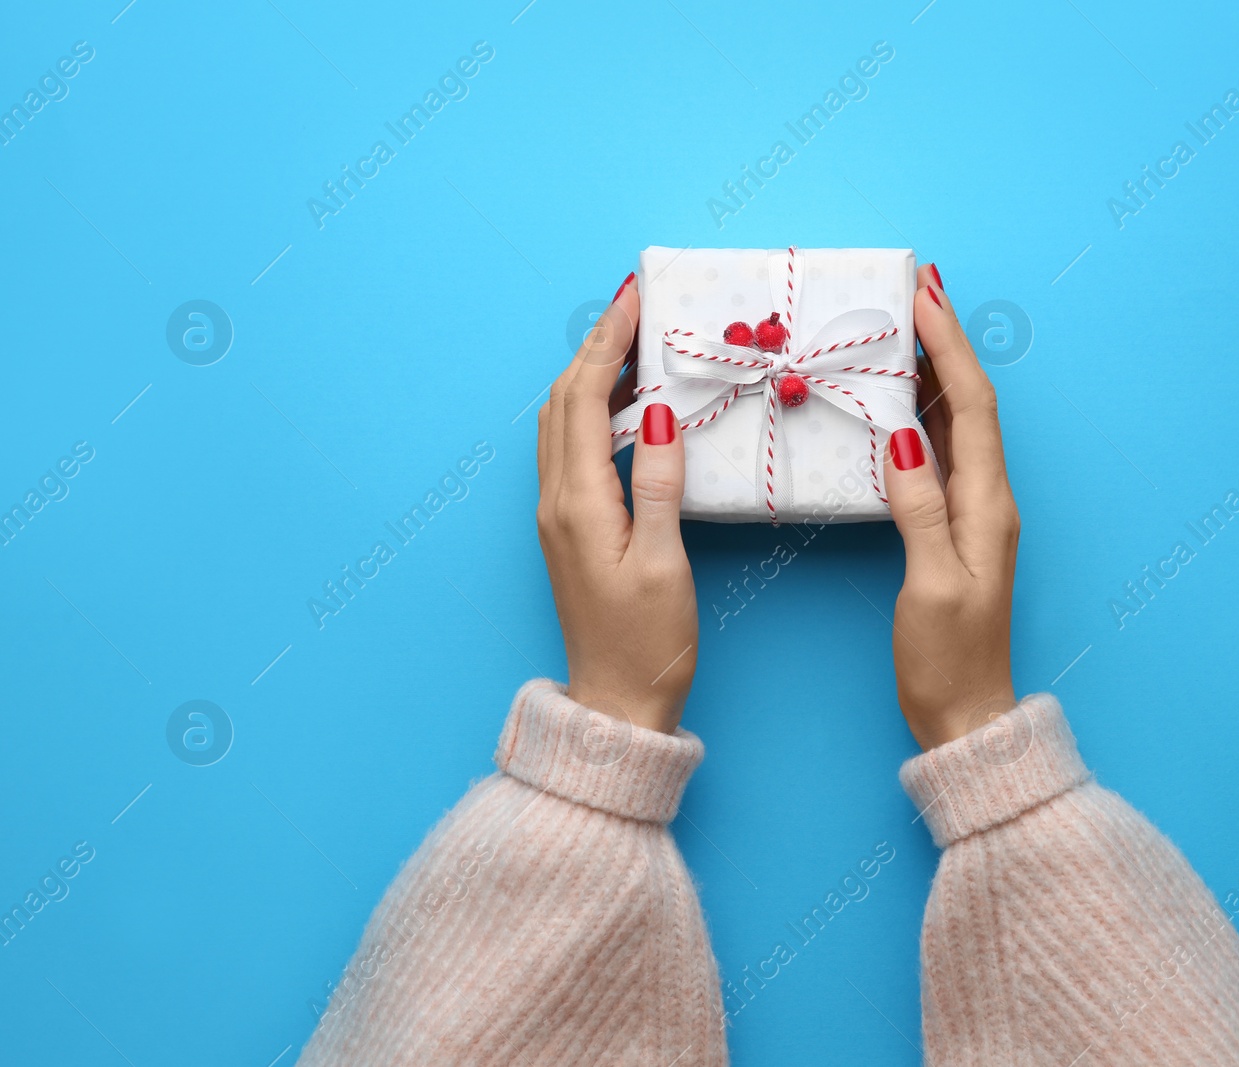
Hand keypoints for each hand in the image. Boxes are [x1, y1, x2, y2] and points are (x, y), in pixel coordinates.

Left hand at [536, 273, 696, 734]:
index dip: (609, 343)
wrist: (617, 703)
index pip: (586, 399)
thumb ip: (660, 484)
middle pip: (564, 401)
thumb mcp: (665, 563)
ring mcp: (559, 515)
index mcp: (579, 504)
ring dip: (592, 374)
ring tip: (634, 342)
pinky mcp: (570, 528)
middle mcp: (557, 501)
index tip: (634, 298)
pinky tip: (630, 407)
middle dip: (596, 346)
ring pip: (563, 422)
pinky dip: (595, 411)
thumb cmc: (648, 643)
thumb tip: (659, 412)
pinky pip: (573, 449)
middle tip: (635, 305)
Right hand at [883, 264, 1018, 750]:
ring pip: (952, 422)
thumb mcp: (930, 585)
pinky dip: (915, 414)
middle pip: (968, 401)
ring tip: (899, 327)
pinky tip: (891, 401)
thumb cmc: (948, 659)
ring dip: (928, 371)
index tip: (923, 294)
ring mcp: (971, 512)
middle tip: (911, 290)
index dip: (949, 345)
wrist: (966, 715)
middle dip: (942, 341)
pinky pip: (936, 453)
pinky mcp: (951, 527)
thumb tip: (902, 436)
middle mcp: (987, 498)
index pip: (972, 405)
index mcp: (988, 505)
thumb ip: (920, 509)